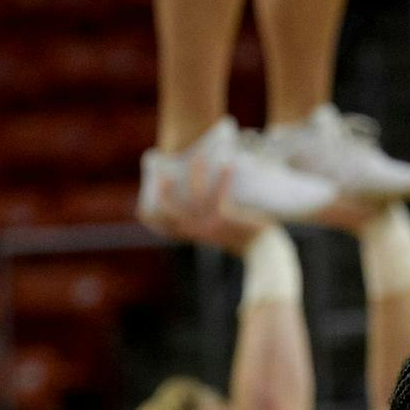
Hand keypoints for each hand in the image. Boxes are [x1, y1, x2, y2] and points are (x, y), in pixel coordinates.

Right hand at [140, 159, 264, 252]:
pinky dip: (224, 178)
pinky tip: (229, 164)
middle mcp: (198, 231)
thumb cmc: (244, 241)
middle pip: (173, 211)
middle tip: (162, 173)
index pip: (168, 225)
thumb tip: (203, 202)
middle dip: (165, 192)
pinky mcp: (223, 219)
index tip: (146, 204)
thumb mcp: (222, 234)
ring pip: (197, 196)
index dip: (155, 215)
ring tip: (199, 156)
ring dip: (198, 173)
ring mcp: (209, 225)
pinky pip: (220, 194)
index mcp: (195, 235)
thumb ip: (209, 224)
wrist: (262, 252)